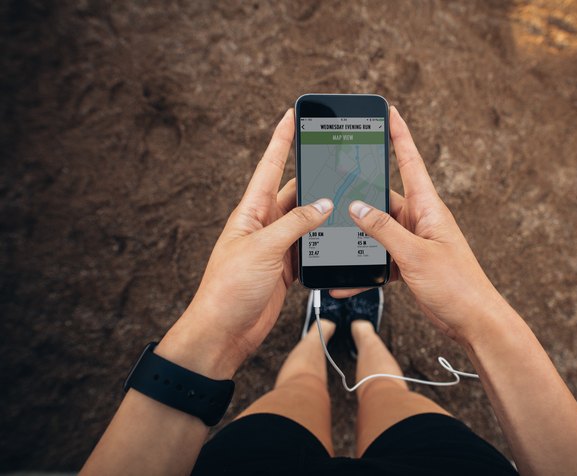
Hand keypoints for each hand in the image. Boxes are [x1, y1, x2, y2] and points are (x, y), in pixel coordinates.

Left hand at [157, 109, 331, 377]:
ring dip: (322, 215)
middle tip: (337, 163)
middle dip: (314, 179)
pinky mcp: (284, 267)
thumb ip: (296, 224)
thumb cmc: (228, 289)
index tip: (291, 116)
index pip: (269, 167)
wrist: (224, 331)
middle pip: (293, 193)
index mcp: (250, 213)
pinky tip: (336, 239)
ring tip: (346, 203)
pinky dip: (322, 242)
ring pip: (305, 221)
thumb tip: (324, 204)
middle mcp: (263, 225)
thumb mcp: (264, 249)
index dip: (281, 140)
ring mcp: (275, 247)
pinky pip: (308, 246)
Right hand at [333, 107, 507, 343]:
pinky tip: (347, 281)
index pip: (410, 162)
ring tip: (335, 242)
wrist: (473, 322)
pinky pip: (382, 259)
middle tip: (334, 188)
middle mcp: (420, 220)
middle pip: (383, 199)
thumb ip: (384, 230)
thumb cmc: (457, 285)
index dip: (399, 135)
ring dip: (359, 240)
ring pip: (378, 231)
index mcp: (428, 208)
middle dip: (359, 197)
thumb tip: (357, 206)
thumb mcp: (415, 254)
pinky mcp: (410, 264)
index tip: (389, 112)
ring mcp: (414, 242)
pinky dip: (366, 269)